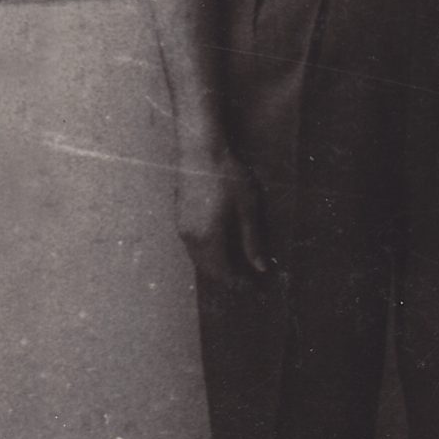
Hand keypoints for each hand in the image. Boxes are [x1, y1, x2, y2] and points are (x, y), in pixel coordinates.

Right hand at [175, 146, 268, 283]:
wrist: (199, 151)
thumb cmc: (227, 176)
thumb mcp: (247, 208)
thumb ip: (251, 241)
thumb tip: (259, 267)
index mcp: (208, 239)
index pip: (224, 272)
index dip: (239, 282)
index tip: (255, 287)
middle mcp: (191, 239)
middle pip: (208, 269)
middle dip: (227, 278)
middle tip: (247, 282)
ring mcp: (182, 228)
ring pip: (199, 259)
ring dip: (216, 267)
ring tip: (236, 268)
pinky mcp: (180, 218)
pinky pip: (193, 247)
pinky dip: (207, 254)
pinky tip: (219, 249)